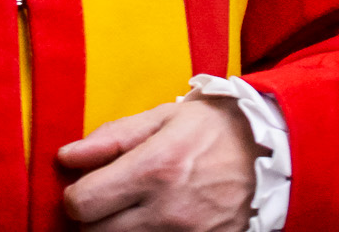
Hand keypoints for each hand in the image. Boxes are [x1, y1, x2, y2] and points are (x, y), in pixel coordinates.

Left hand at [57, 98, 260, 230]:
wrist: (271, 153)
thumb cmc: (212, 129)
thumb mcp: (161, 117)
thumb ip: (110, 138)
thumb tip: (66, 157)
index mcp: (153, 168)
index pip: (82, 204)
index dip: (75, 195)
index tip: (87, 186)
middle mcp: (168, 210)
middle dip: (92, 217)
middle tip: (107, 199)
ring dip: (116, 231)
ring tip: (131, 209)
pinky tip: (151, 221)